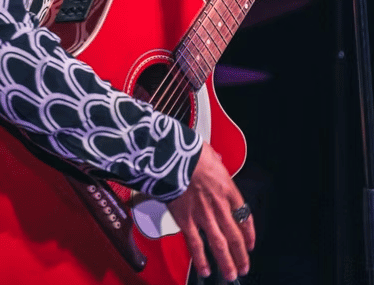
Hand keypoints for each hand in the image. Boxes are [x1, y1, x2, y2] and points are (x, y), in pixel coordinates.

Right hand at [167, 143, 254, 281]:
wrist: (173, 156)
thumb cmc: (190, 152)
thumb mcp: (210, 153)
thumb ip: (216, 161)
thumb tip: (216, 159)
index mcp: (227, 188)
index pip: (244, 215)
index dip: (249, 233)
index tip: (250, 243)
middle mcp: (218, 205)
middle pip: (235, 235)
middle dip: (241, 255)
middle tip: (244, 267)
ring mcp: (203, 215)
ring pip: (219, 244)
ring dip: (226, 262)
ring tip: (230, 274)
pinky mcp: (186, 220)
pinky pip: (196, 244)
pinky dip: (201, 259)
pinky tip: (205, 270)